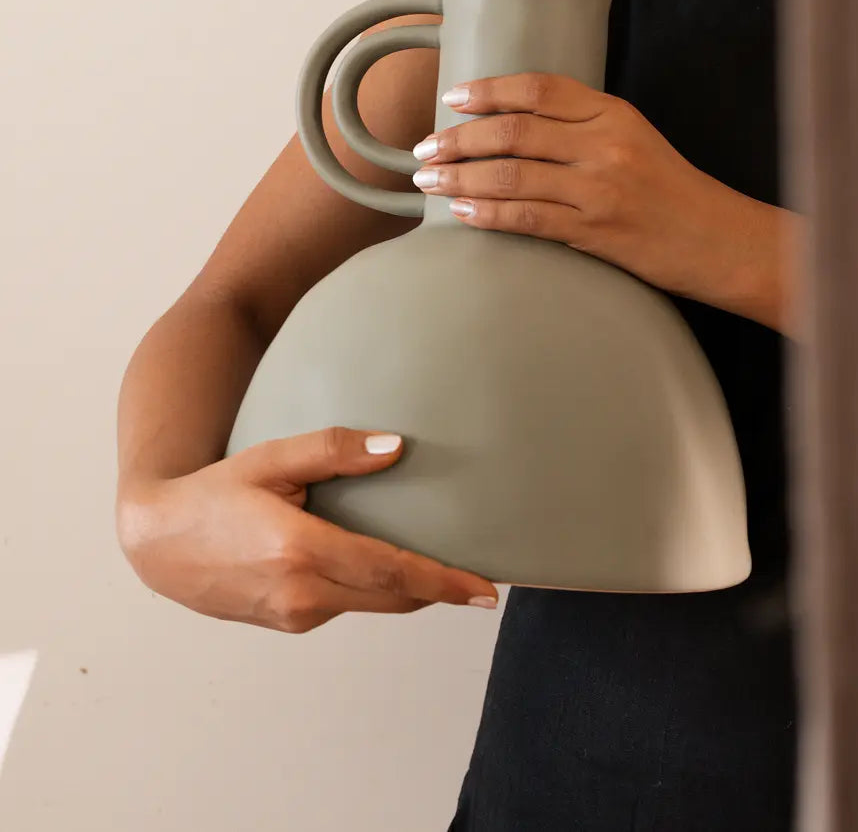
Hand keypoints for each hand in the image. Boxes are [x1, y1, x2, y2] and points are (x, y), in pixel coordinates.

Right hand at [116, 427, 499, 631]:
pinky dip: (368, 589)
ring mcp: (293, 616)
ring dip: (405, 590)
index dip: (443, 582)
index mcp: (300, 551)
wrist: (159, 543)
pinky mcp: (287, 624)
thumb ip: (335, 449)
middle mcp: (300, 593)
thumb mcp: (271, 458)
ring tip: (440, 571)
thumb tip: (396, 447)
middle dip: (440, 593)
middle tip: (483, 585)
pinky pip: (343, 604)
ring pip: (369, 603)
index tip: (485, 590)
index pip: (391, 571)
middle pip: (392, 597)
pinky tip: (373, 565)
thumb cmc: (216, 491)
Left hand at [412, 72, 789, 327]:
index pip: (539, 89)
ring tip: (429, 179)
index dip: (489, 90)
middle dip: (460, 139)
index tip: (454, 98)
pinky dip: (488, 214)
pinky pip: (528, 218)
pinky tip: (461, 212)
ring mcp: (599, 189)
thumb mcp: (635, 139)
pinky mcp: (595, 231)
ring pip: (512, 176)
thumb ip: (583, 127)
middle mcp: (605, 145)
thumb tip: (513, 125)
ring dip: (461, 178)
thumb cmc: (672, 191)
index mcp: (614, 113)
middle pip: (515, 131)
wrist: (719, 240)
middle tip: (425, 147)